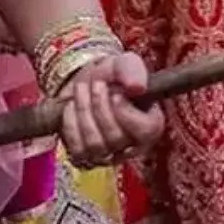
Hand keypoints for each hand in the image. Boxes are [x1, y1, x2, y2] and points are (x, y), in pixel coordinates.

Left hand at [59, 53, 164, 168]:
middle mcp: (132, 146)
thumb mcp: (125, 65)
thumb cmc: (113, 76)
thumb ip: (133, 71)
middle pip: (116, 137)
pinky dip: (71, 124)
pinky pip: (77, 150)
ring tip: (82, 88)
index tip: (116, 93)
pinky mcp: (85, 159)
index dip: (127, 113)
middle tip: (96, 83)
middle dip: (101, 106)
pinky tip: (71, 106)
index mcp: (152, 125)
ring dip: (84, 112)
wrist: (89, 84)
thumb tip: (137, 87)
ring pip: (95, 144)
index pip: (146, 130)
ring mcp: (108, 156)